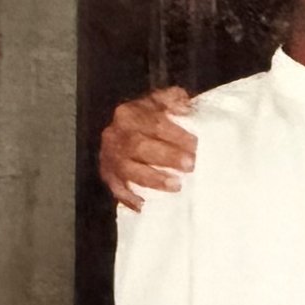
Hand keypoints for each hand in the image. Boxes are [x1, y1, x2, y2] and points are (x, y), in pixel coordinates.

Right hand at [101, 88, 198, 210]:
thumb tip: (183, 106)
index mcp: (130, 113)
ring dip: (153, 178)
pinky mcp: (108, 173)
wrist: (130, 127)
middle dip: (167, 157)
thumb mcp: (164, 101)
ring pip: (128, 169)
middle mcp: (116, 134)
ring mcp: (109, 155)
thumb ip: (174, 99)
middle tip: (191, 165)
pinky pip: (115, 187)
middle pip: (140, 146)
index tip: (196, 145)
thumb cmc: (154, 117)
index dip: (176, 135)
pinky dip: (128, 197)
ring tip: (176, 185)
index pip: (155, 124)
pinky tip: (142, 205)